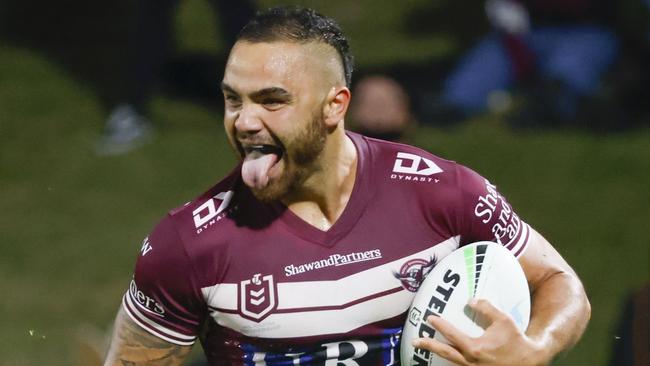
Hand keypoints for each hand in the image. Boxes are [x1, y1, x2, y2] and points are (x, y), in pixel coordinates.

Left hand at [412, 299, 544, 365]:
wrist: (529, 361)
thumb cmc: (515, 340)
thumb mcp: (503, 320)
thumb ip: (486, 308)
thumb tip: (471, 300)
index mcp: (475, 349)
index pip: (452, 335)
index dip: (440, 326)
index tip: (430, 318)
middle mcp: (471, 362)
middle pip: (445, 353)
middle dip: (428, 346)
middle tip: (414, 341)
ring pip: (450, 361)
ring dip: (437, 354)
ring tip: (423, 347)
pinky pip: (459, 365)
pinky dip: (449, 360)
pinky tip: (444, 354)